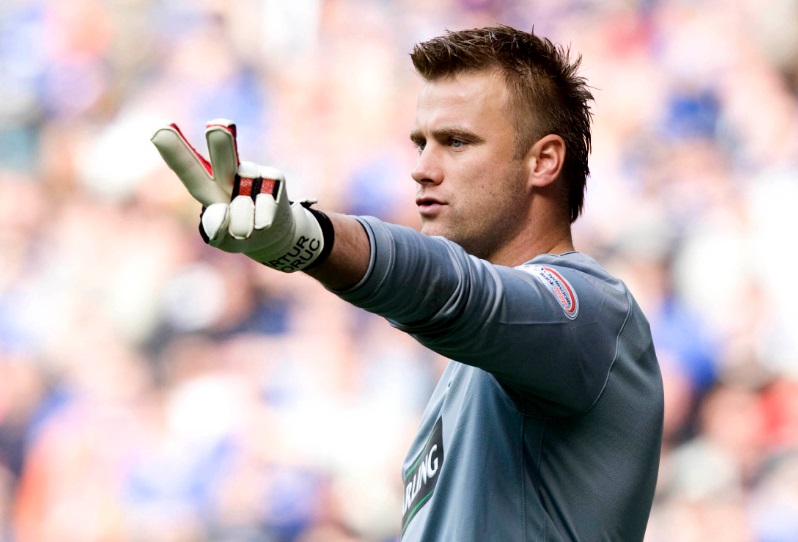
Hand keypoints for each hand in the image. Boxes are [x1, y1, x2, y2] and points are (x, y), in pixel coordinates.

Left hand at [150, 119, 331, 271]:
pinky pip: (265, 210)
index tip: (159, 132)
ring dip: (242, 225)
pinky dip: (261, 223)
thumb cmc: (238, 233)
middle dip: (221, 144)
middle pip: (224, 159)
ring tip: (246, 230)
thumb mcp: (222, 240)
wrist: (274, 233)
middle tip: (216, 126)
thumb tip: (226, 211)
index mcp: (206, 186)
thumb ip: (217, 230)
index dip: (174, 152)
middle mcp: (228, 173)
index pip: (188, 170)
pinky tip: (262, 223)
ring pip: (244, 203)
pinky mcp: (274, 177)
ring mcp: (253, 173)